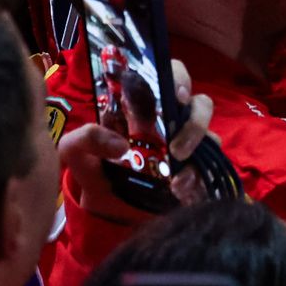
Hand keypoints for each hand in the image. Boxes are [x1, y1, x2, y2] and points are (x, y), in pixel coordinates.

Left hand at [61, 58, 215, 218]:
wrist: (103, 208)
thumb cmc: (93, 169)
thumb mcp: (74, 152)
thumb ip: (83, 138)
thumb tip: (119, 145)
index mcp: (147, 106)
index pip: (171, 77)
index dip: (180, 78)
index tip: (177, 94)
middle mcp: (173, 121)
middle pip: (201, 104)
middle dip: (196, 120)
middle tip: (176, 146)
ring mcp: (187, 146)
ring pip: (211, 135)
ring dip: (197, 150)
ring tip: (178, 172)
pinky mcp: (194, 171)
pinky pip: (208, 168)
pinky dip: (198, 178)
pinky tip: (179, 189)